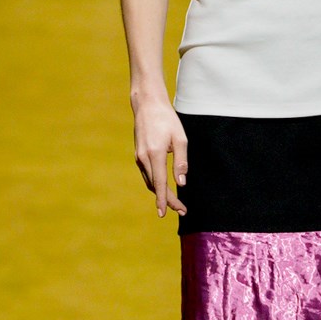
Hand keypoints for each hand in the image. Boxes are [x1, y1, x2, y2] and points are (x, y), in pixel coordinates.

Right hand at [133, 96, 187, 217]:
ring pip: (150, 181)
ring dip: (161, 193)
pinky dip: (155, 184)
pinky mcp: (138, 155)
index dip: (164, 200)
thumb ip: (181, 161)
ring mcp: (139, 157)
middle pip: (154, 186)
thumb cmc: (167, 120)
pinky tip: (164, 188)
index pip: (159, 183)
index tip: (165, 214)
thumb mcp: (180, 139)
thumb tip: (181, 183)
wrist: (147, 105)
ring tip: (176, 203)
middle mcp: (143, 158)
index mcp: (155, 154)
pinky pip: (147, 174)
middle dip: (167, 200)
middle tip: (182, 210)